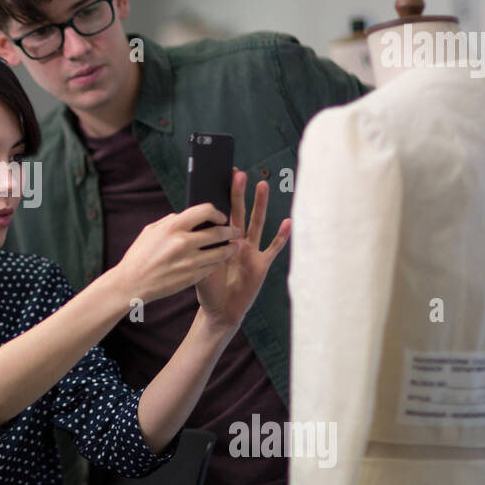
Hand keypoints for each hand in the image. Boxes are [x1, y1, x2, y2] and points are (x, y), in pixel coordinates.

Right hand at [114, 201, 240, 303]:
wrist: (132, 283)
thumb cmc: (139, 255)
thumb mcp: (150, 231)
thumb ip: (171, 221)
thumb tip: (188, 215)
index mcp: (173, 227)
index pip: (205, 211)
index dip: (217, 212)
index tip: (221, 217)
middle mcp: (183, 242)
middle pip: (218, 232)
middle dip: (231, 231)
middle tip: (236, 231)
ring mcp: (190, 261)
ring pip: (221, 251)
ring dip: (230, 248)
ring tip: (234, 246)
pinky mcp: (192, 277)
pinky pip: (213, 266)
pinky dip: (218, 262)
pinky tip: (220, 260)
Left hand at [194, 169, 290, 328]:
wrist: (220, 311)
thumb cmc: (208, 289)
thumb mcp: (199, 268)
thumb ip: (201, 252)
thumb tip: (196, 232)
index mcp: (220, 241)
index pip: (221, 214)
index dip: (221, 198)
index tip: (219, 178)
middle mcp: (237, 242)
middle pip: (239, 213)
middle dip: (239, 193)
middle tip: (239, 173)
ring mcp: (250, 251)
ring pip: (257, 224)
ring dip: (260, 205)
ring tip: (262, 185)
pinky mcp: (261, 264)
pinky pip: (273, 248)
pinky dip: (281, 236)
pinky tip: (288, 222)